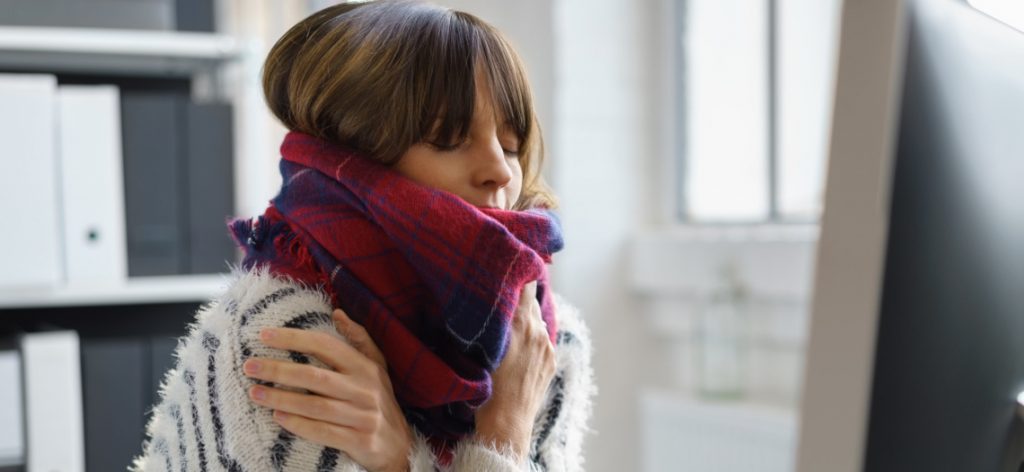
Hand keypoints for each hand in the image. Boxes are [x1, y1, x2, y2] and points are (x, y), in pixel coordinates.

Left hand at [243, 308, 412, 471]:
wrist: (398, 445)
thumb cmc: (379, 400)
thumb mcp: (376, 366)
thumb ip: (359, 339)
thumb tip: (338, 313)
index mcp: (366, 367)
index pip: (326, 345)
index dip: (294, 338)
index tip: (264, 336)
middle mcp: (366, 389)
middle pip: (315, 376)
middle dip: (279, 370)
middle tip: (250, 366)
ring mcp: (364, 416)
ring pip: (315, 406)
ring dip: (281, 399)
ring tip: (255, 393)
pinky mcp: (359, 441)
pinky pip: (323, 432)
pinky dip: (299, 425)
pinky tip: (278, 418)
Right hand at [474, 281, 556, 462]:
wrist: (506, 424)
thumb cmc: (485, 389)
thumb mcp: (480, 349)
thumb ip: (490, 322)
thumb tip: (487, 302)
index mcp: (520, 324)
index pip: (526, 284)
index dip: (519, 272)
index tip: (509, 266)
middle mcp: (538, 331)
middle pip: (532, 299)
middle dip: (519, 295)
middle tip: (502, 290)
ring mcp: (547, 347)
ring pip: (537, 320)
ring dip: (526, 317)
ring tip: (509, 320)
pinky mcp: (551, 361)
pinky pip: (542, 338)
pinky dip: (532, 335)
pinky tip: (519, 343)